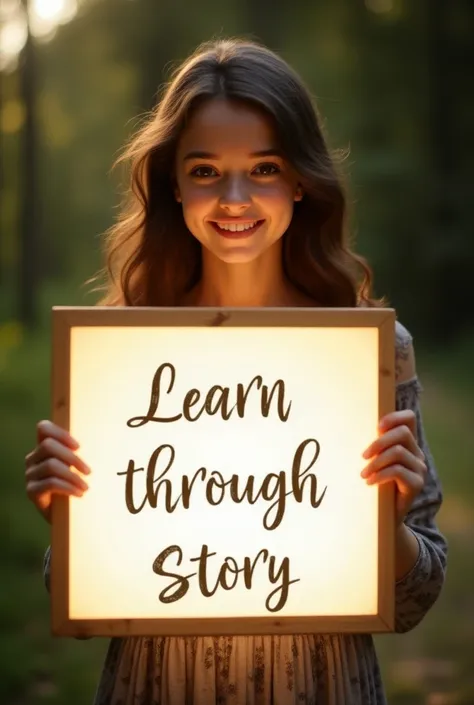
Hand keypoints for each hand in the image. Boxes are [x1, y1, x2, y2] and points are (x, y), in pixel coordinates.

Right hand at [25, 420, 90, 523]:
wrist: (68, 516)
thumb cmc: (77, 485)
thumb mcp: (78, 466)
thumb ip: (81, 453)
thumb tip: (105, 439)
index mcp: (44, 448)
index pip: (43, 428)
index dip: (60, 433)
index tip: (78, 447)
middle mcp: (33, 459)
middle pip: (48, 446)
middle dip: (72, 458)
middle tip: (89, 472)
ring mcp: (30, 475)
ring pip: (51, 465)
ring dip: (73, 476)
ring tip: (86, 487)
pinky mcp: (31, 491)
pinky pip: (49, 483)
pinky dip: (68, 487)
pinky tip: (79, 493)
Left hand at [361, 409, 426, 524]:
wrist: (383, 517)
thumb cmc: (374, 484)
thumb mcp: (373, 462)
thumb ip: (372, 446)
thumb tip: (348, 426)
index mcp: (407, 444)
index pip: (409, 419)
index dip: (394, 417)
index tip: (377, 427)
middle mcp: (416, 454)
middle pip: (402, 433)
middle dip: (379, 442)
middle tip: (362, 456)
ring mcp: (419, 469)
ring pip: (398, 452)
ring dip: (376, 462)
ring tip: (363, 474)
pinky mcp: (417, 484)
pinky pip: (397, 471)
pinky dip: (379, 475)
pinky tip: (369, 482)